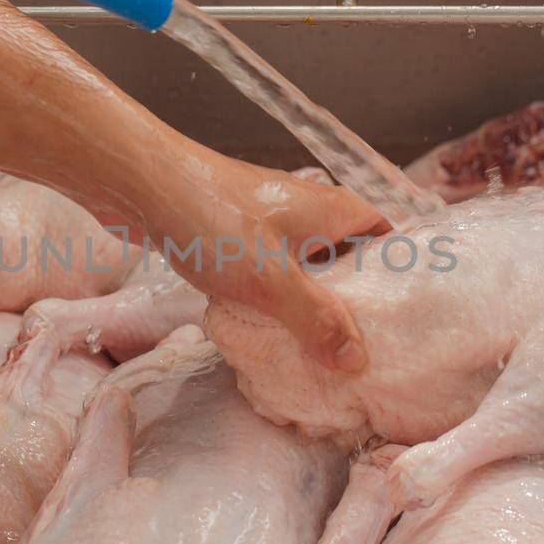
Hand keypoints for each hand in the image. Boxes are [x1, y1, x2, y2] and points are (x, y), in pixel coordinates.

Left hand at [130, 154, 386, 373]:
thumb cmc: (212, 221)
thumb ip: (317, 320)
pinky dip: (274, 297)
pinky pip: (270, 271)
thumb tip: (358, 360)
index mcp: (335, 211)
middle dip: (354, 301)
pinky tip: (268, 330)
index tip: (404, 320)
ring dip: (310, 303)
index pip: (387, 239)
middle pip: (349, 259)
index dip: (399, 276)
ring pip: (307, 267)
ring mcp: (271, 222)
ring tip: (321, 352)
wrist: (139, 183)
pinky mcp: (237, 235)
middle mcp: (310, 211)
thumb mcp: (273, 281)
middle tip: (364, 350)